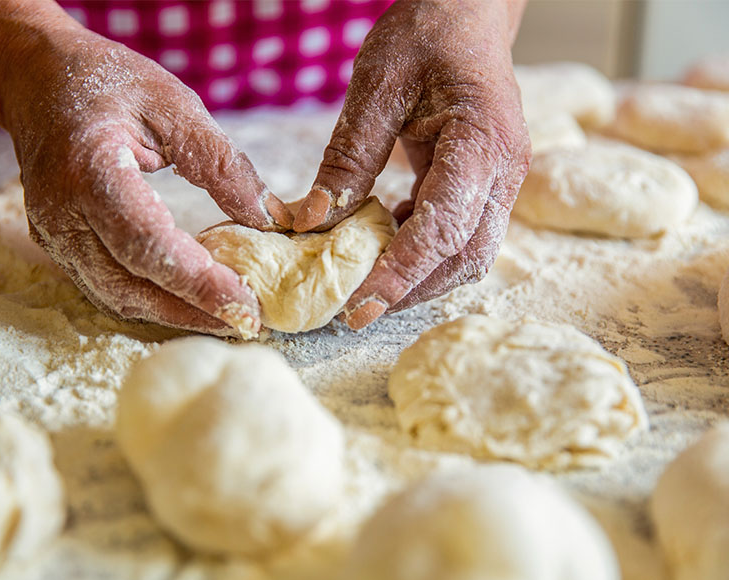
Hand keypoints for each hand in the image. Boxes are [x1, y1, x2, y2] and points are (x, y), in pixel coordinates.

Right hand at [0, 1, 291, 337]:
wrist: (37, 78)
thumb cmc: (108, 82)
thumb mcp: (174, 105)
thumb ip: (222, 163)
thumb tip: (270, 219)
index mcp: (89, 169)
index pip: (147, 245)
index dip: (200, 283)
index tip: (248, 305)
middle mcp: (61, 213)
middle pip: (129, 287)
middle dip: (193, 313)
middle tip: (250, 323)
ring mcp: (53, 235)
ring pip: (116, 298)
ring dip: (175, 316)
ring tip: (228, 319)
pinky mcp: (58, 245)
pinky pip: (107, 287)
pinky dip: (152, 302)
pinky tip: (191, 302)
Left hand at [293, 0, 530, 328]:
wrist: (466, 13)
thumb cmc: (425, 35)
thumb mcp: (376, 86)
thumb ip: (348, 157)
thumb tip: (314, 222)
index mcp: (482, 141)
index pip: (444, 228)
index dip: (401, 274)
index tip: (359, 309)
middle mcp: (504, 171)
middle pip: (466, 256)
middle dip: (412, 291)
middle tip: (357, 311)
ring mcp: (502, 181)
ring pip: (468, 254)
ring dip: (420, 278)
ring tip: (367, 285)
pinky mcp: (486, 184)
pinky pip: (461, 234)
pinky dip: (423, 251)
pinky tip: (386, 239)